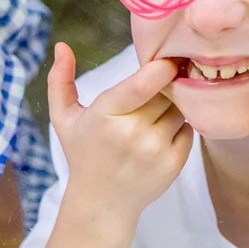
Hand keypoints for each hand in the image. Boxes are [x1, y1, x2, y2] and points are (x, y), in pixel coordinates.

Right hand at [48, 42, 191, 223]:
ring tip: (151, 116)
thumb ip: (59, 79)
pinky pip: (189, 129)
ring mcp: (155, 151)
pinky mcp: (173, 164)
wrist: (102, 202)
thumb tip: (61, 45)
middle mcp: (132, 134)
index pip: (141, 85)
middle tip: (152, 90)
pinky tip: (160, 133)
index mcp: (104, 116)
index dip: (159, 69)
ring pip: (180, 109)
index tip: (165, 61)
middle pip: (164, 92)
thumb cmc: (82, 152)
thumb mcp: (63, 117)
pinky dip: (179, 126)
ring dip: (172, 106)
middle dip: (162, 86)